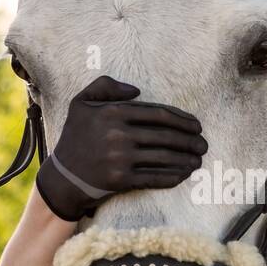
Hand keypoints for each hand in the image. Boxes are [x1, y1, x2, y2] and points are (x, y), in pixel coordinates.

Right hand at [35, 74, 208, 221]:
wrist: (62, 177)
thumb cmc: (75, 137)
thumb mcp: (82, 103)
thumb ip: (105, 86)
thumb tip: (137, 90)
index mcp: (113, 112)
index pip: (158, 114)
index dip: (183, 120)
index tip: (197, 126)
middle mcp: (118, 134)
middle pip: (165, 136)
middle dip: (190, 141)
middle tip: (204, 144)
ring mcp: (120, 158)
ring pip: (163, 157)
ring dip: (186, 159)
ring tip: (198, 160)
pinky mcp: (121, 180)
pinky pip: (154, 177)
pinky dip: (172, 176)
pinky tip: (184, 174)